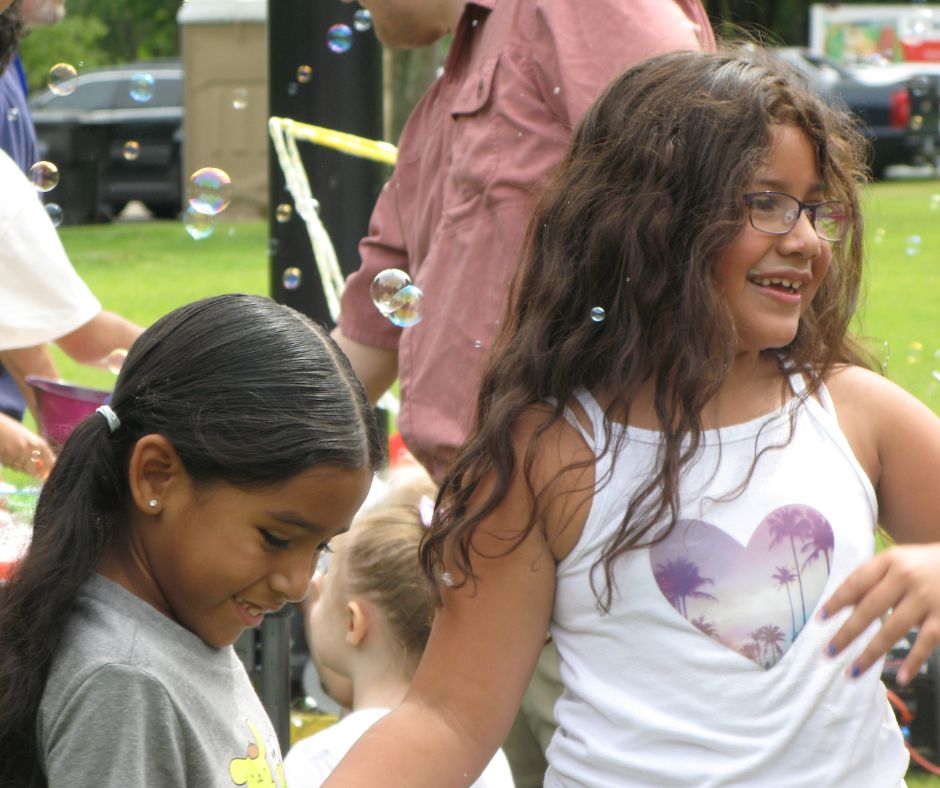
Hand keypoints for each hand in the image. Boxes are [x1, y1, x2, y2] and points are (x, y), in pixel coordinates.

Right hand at [0, 414, 54, 478]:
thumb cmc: (15, 432)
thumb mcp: (31, 440)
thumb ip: (38, 454)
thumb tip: (44, 474)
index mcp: (41, 444)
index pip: (50, 463)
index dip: (47, 472)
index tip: (44, 476)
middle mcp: (32, 448)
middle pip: (32, 471)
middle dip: (27, 470)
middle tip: (23, 463)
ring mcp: (19, 451)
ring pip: (18, 468)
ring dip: (15, 465)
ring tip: (13, 453)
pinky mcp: (7, 453)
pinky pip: (9, 465)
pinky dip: (7, 462)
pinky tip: (6, 452)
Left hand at [820, 544, 939, 684]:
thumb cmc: (922, 564)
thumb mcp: (895, 562)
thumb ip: (872, 580)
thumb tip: (841, 605)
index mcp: (889, 561)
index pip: (856, 583)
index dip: (836, 602)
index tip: (819, 620)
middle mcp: (906, 578)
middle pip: (870, 608)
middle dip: (847, 632)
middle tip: (828, 652)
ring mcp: (927, 599)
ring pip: (894, 629)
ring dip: (871, 653)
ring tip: (852, 671)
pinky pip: (927, 642)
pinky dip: (914, 661)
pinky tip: (900, 677)